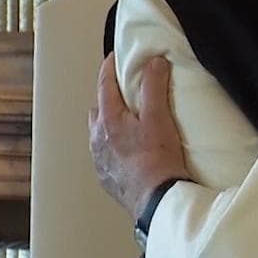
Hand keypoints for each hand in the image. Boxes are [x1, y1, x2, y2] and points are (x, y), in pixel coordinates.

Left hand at [89, 53, 192, 220]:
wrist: (156, 199)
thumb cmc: (157, 159)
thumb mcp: (159, 117)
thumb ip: (154, 86)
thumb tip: (154, 62)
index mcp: (108, 120)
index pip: (105, 84)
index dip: (109, 67)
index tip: (115, 57)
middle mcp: (97, 139)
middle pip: (98, 109)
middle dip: (109, 98)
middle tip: (126, 93)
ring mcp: (100, 160)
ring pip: (100, 134)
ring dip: (110, 125)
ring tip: (129, 124)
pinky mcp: (107, 177)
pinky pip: (106, 155)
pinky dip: (115, 147)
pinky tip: (131, 151)